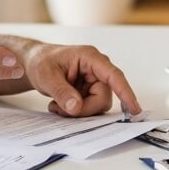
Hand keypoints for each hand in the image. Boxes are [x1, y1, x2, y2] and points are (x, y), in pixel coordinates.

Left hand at [20, 42, 141, 117]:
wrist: (33, 63)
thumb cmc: (41, 61)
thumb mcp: (47, 76)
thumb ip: (62, 92)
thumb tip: (76, 107)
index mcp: (90, 58)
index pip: (114, 76)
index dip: (126, 93)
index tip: (134, 109)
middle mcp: (96, 69)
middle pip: (103, 98)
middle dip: (84, 109)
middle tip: (62, 109)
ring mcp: (94, 81)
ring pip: (97, 106)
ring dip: (77, 111)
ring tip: (57, 106)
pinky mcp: (89, 91)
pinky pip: (90, 108)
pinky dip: (75, 111)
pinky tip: (60, 105)